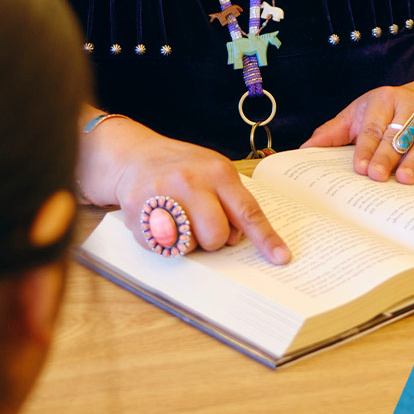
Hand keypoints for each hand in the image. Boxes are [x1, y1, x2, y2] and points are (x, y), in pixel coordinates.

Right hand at [79, 115, 292, 263]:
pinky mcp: (137, 209)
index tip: (281, 258)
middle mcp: (190, 181)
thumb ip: (230, 200)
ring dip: (187, 241)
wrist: (133, 155)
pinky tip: (158, 221)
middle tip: (201, 225)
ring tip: (178, 220)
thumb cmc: (180, 168)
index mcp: (217, 172)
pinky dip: (163, 241)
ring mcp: (162, 194)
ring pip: (189, 244)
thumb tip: (241, 237)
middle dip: (212, 239)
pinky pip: (161, 245)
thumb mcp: (212, 171)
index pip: (247, 211)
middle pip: (217, 235)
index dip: (265, 239)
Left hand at [305, 80, 413, 183]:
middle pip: (397, 135)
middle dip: (386, 157)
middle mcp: (410, 106)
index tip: (358, 167)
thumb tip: (304, 149)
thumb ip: (333, 132)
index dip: (365, 148)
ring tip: (405, 179)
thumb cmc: (385, 113)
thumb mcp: (357, 116)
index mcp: (383, 99)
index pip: (372, 127)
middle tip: (377, 176)